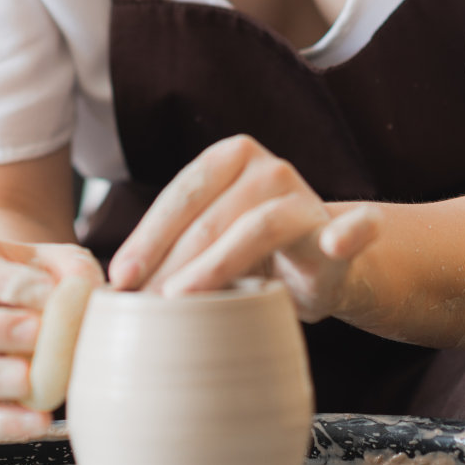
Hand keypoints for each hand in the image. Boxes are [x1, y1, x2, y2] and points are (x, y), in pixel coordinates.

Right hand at [0, 236, 103, 441]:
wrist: (19, 309)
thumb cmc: (38, 281)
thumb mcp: (57, 261)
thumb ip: (74, 270)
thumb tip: (86, 291)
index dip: (13, 284)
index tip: (49, 293)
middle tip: (35, 332)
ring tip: (27, 378)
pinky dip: (1, 422)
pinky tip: (35, 420)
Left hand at [107, 135, 377, 322]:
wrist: (323, 265)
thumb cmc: (249, 255)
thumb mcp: (207, 245)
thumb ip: (171, 252)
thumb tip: (111, 291)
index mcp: (230, 159)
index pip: (182, 195)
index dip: (148, 236)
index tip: (121, 278)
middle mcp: (269, 169)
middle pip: (212, 216)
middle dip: (172, 262)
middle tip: (146, 306)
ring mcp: (307, 199)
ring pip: (257, 228)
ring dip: (217, 265)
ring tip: (184, 299)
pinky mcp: (342, 234)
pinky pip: (353, 230)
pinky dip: (349, 233)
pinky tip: (338, 243)